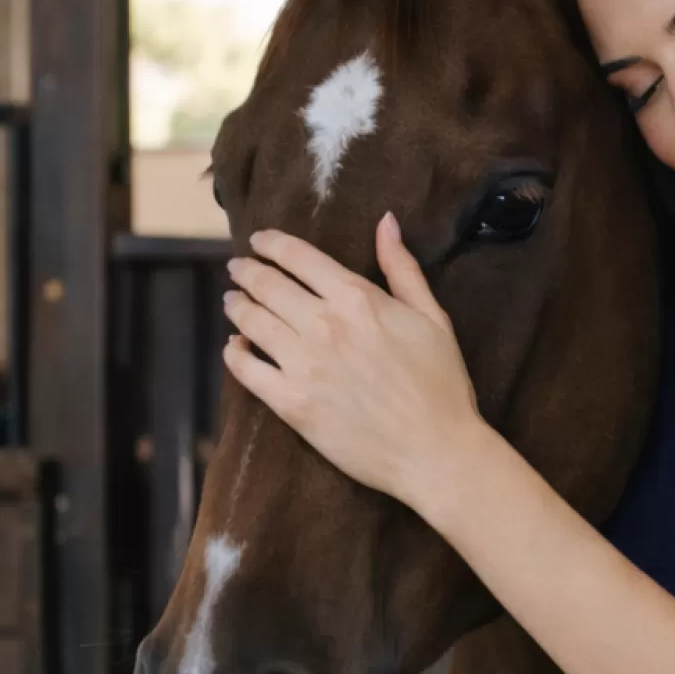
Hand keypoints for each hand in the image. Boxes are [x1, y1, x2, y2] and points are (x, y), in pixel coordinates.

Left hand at [220, 212, 483, 517]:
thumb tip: (385, 222)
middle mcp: (324, 325)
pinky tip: (234, 347)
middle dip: (247, 272)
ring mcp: (303, 365)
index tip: (260, 241)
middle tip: (238, 269)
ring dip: (236, 306)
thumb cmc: (442, 385)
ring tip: (232, 301)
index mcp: (358, 299)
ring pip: (251, 322)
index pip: (300, 258)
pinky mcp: (291, 403)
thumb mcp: (433, 318)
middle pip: (268, 285)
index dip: (273, 244)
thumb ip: (403, 269)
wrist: (435, 451)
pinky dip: (234, 354)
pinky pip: (247, 370)